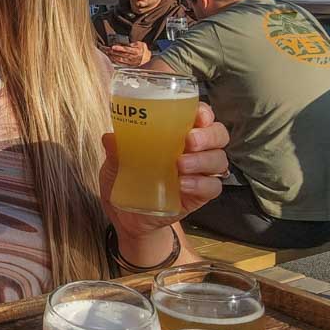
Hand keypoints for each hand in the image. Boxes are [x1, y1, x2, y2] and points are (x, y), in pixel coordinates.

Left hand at [100, 102, 228, 240]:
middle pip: (218, 136)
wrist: (128, 217)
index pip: (200, 116)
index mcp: (176, 133)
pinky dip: (200, 184)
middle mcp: (194, 150)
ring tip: (180, 165)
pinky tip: (183, 185)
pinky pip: (212, 187)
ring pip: (219, 160)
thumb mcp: (115, 164)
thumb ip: (116, 151)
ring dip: (203, 160)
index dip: (204, 112)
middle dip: (208, 135)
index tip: (197, 115)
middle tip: (189, 141)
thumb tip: (110, 137)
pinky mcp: (200, 196)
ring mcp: (199, 173)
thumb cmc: (126, 179)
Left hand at [108, 42, 149, 66]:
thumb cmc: (144, 50)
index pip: (126, 49)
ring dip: (112, 56)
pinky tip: (110, 58)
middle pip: (121, 54)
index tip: (113, 47)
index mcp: (136, 51)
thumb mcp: (141, 44)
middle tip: (106, 49)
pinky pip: (120, 63)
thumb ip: (134, 44)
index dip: (119, 48)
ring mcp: (130, 62)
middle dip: (112, 52)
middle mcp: (132, 57)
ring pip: (119, 59)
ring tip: (106, 53)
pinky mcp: (128, 65)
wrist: (148, 59)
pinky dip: (115, 61)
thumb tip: (128, 44)